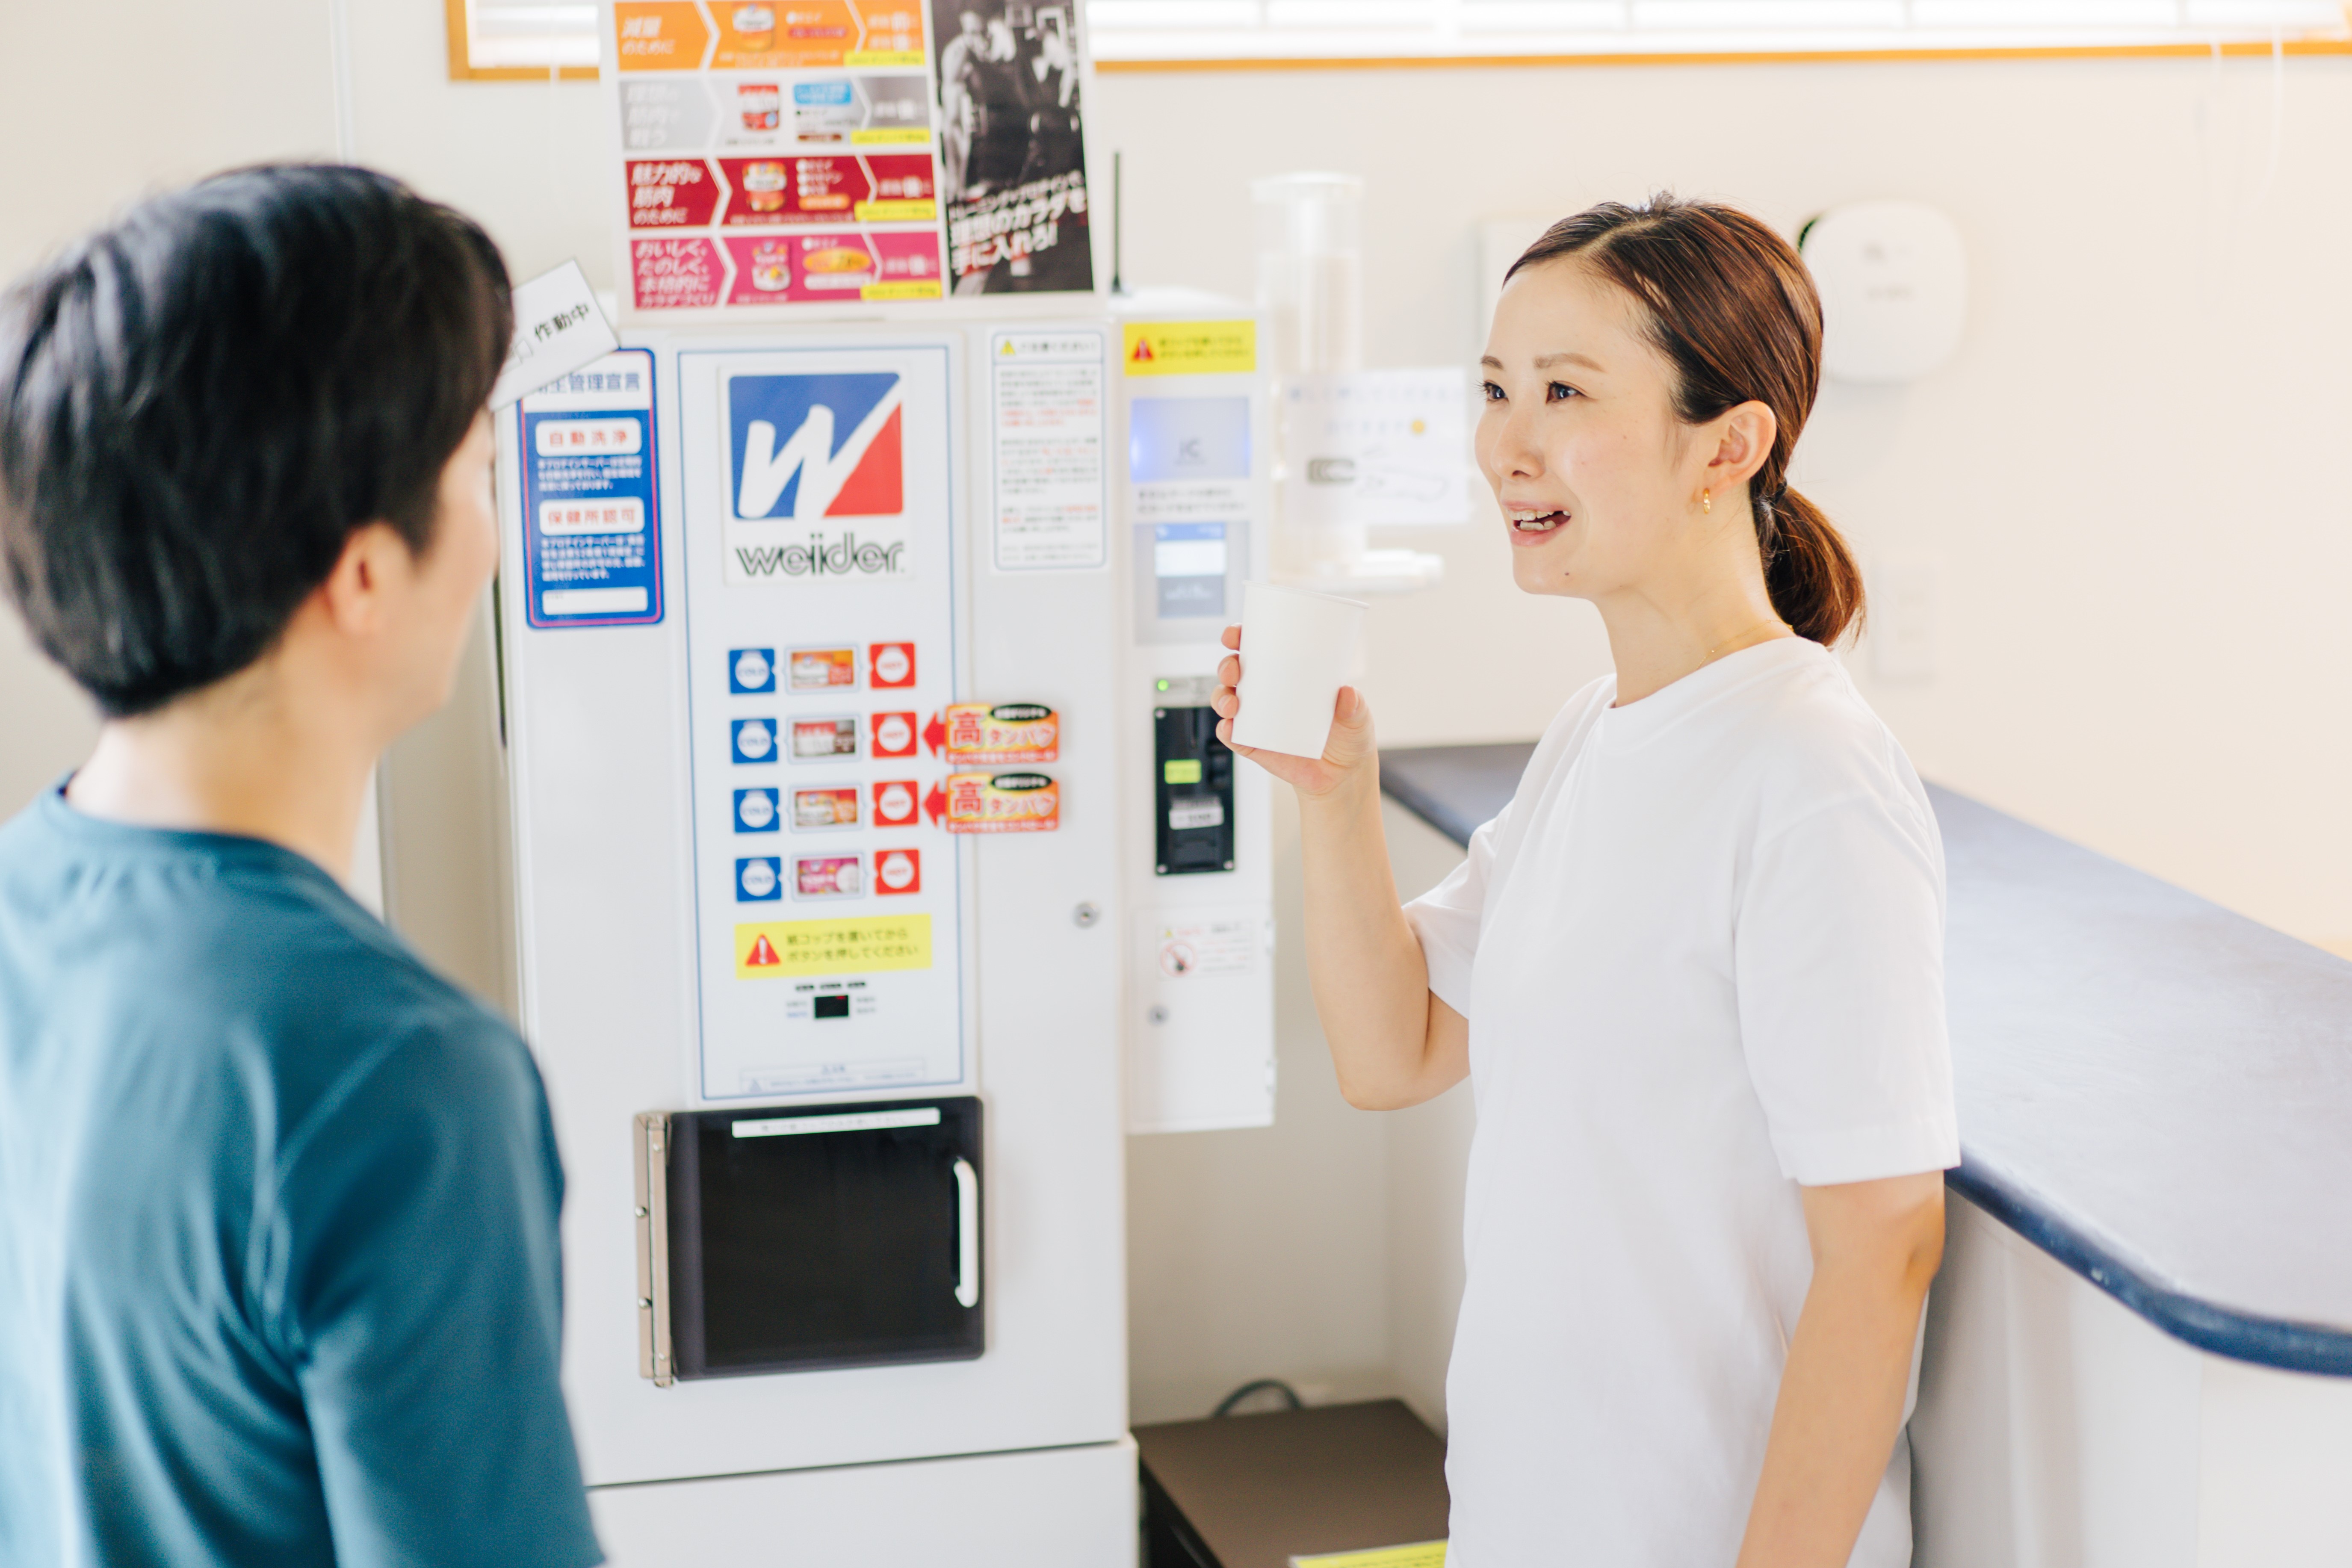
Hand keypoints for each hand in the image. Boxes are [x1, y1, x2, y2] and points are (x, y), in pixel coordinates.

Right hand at [1210, 624, 1376, 799]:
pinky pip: (1232, 736)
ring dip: (1221, 697)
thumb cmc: (1348, 735)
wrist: (1342, 775)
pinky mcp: (1254, 746)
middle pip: (1234, 671)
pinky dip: (1226, 731)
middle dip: (1227, 665)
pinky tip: (1230, 728)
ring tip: (1233, 704)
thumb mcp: (1357, 716)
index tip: (1237, 634)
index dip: (1240, 637)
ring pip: (1226, 700)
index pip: (1257, 648)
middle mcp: (1266, 693)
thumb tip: (1347, 692)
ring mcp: (1257, 719)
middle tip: (1235, 671)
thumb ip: (1354, 705)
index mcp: (1287, 674)